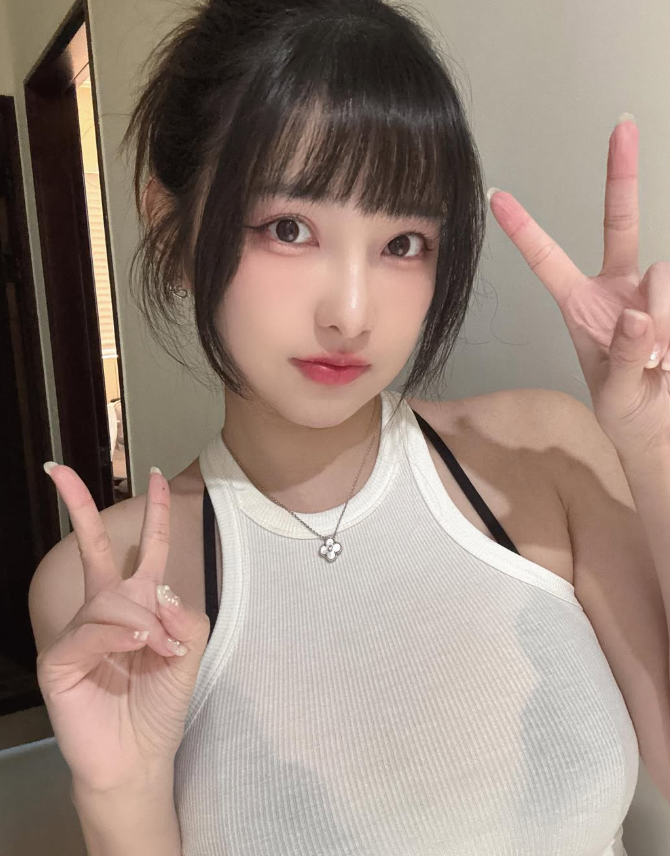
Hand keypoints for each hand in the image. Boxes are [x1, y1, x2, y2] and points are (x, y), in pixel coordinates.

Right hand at [36, 466, 209, 792]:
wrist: (139, 756)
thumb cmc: (160, 703)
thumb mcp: (189, 651)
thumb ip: (183, 614)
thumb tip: (157, 591)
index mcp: (137, 602)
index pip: (147, 549)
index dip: (154, 512)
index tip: (157, 474)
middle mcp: (104, 609)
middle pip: (95, 548)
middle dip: (78, 506)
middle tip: (58, 470)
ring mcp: (79, 632)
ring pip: (111, 600)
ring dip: (143, 624)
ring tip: (159, 652)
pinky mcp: (59, 660)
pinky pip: (92, 632)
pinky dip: (120, 637)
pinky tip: (137, 647)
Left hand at [488, 115, 669, 456]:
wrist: (663, 426)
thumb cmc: (629, 410)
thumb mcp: (617, 391)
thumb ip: (626, 354)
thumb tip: (640, 313)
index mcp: (582, 306)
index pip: (549, 260)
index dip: (526, 229)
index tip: (497, 196)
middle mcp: (618, 287)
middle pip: (621, 222)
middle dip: (621, 174)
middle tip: (622, 126)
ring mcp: (655, 290)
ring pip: (663, 276)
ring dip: (664, 323)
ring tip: (663, 361)